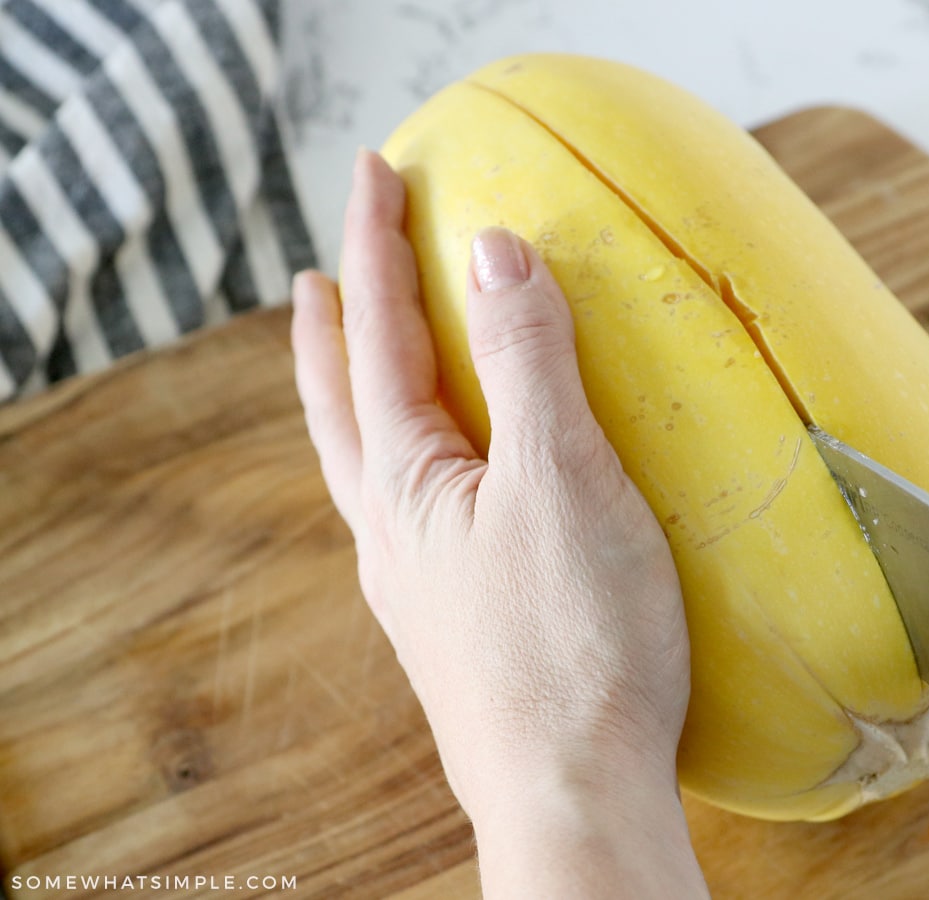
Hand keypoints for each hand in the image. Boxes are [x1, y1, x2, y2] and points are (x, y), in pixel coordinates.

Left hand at [290, 150, 706, 897]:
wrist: (574, 794)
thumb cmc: (574, 641)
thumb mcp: (560, 478)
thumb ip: (529, 362)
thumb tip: (494, 253)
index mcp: (407, 481)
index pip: (379, 337)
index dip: (376, 247)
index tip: (376, 173)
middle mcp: (393, 530)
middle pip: (342, 406)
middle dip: (332, 328)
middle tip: (315, 277)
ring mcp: (419, 582)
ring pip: (368, 465)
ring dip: (357, 400)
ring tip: (358, 367)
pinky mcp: (459, 621)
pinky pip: (412, 512)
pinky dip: (407, 464)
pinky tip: (438, 486)